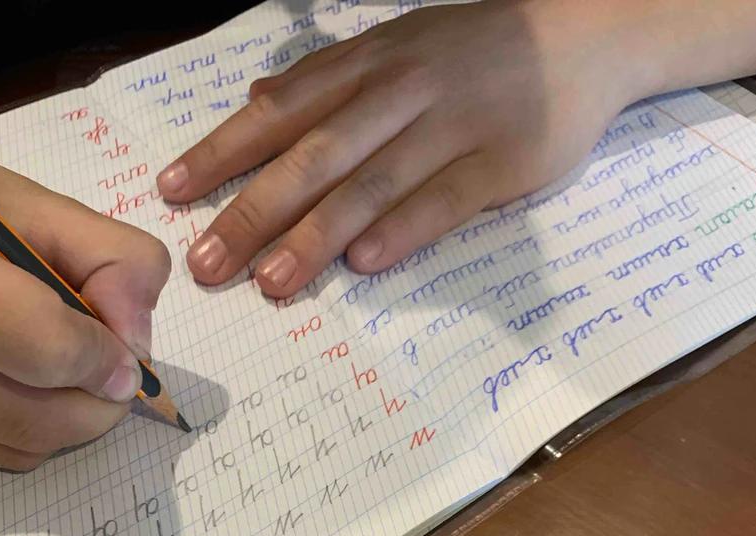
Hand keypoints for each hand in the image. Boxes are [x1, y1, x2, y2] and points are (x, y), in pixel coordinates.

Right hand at [0, 146, 170, 468]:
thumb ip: (97, 253)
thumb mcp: (9, 199)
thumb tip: (138, 337)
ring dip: (70, 416)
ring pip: (19, 447)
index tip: (126, 344)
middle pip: (34, 419)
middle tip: (113, 365)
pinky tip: (21, 378)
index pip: (40, 347)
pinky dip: (30, 427)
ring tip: (68, 362)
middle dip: (99, 401)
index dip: (103, 354)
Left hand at [158, 0, 640, 296]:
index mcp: (367, 62)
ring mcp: (453, 124)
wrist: (582, 33)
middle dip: (254, 209)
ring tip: (272, 281)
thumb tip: (257, 101)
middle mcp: (400, 89)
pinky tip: (364, 263)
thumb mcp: (395, 46)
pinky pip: (445, 199)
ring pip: (372, 182)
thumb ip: (329, 80)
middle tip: (208, 262)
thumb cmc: (473, 51)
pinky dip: (404, 230)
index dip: (223, 152)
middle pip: (315, 154)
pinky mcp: (502, 161)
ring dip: (317, 234)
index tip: (173, 194)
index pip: (280, 111)